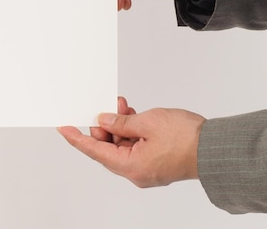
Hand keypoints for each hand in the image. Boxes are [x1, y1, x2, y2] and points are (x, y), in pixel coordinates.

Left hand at [58, 97, 206, 187]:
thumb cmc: (187, 138)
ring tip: (123, 107)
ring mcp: (146, 170)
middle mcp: (136, 173)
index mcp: (130, 167)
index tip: (63, 128)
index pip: (94, 151)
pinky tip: (133, 117)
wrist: (216, 148)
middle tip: (109, 107)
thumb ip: (121, 122)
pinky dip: (131, 133)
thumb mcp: (147, 122)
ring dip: (120, 127)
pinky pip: (135, 148)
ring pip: (122, 146)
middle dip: (105, 126)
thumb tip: (104, 121)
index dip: (77, 138)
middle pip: (107, 148)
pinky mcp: (155, 164)